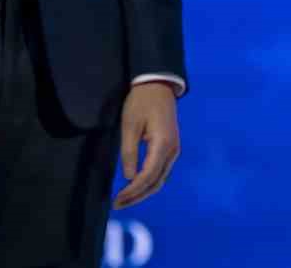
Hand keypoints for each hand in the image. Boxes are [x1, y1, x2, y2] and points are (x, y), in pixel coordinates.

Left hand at [113, 82, 179, 209]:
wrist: (158, 85)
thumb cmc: (141, 102)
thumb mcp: (129, 126)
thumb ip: (129, 152)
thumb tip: (129, 177)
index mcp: (163, 144)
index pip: (147, 176)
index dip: (132, 191)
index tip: (117, 199)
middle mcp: (172, 150)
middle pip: (156, 182)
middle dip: (137, 196)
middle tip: (118, 205)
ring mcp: (174, 149)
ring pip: (160, 178)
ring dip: (143, 191)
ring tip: (125, 199)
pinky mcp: (171, 147)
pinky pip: (161, 171)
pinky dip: (148, 182)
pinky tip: (135, 185)